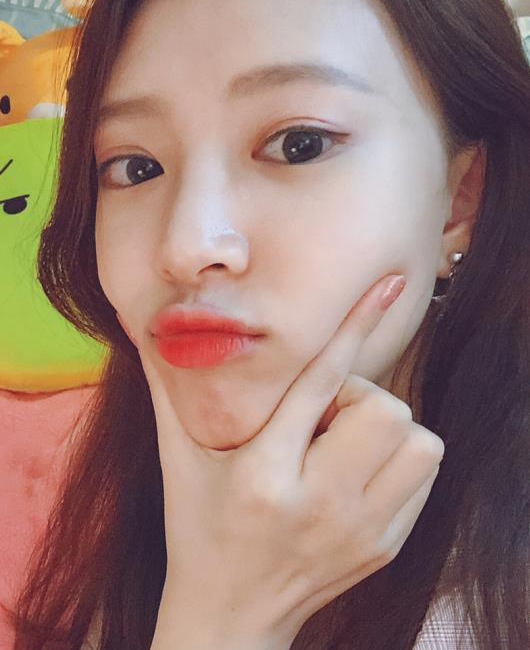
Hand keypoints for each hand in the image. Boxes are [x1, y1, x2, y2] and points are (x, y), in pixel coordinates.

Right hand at [140, 274, 444, 648]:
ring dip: (386, 427)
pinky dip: (398, 457)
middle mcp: (320, 504)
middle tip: (323, 416)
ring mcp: (361, 531)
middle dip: (359, 397)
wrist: (229, 619)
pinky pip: (423, 475)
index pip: (320, 382)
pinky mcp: (386, 547)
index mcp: (263, 475)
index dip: (355, 327)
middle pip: (385, 410)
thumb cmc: (196, 528)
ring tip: (342, 442)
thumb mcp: (176, 459)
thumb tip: (142, 322)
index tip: (386, 285)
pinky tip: (356, 469)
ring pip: (417, 441)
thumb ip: (166, 388)